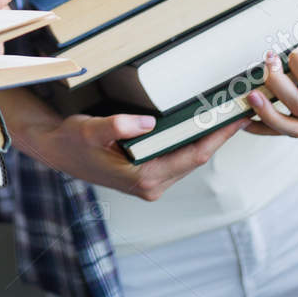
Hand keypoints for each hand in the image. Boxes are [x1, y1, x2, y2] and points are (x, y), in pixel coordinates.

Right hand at [27, 110, 243, 201]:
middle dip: (220, 135)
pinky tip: (202, 126)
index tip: (237, 119)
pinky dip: (193, 141)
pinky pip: (179, 158)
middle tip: (241, 111)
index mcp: (143, 178)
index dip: (218, 136)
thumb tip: (147, 122)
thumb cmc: (72, 141)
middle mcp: (152, 185)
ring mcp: (150, 182)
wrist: (56, 151)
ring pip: (190, 159)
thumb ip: (118, 126)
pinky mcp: (147, 175)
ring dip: (209, 139)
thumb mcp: (91, 130)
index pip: (192, 155)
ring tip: (228, 116)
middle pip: (196, 158)